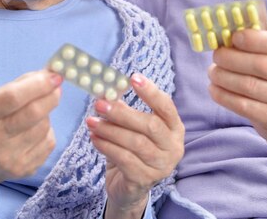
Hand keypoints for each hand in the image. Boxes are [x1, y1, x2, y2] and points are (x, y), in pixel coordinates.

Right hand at [0, 70, 62, 198]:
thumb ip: (21, 85)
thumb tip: (50, 74)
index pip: (12, 97)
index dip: (38, 84)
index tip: (55, 75)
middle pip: (33, 112)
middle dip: (50, 96)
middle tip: (57, 87)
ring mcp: (10, 158)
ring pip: (44, 126)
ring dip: (46, 114)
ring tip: (36, 114)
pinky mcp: (25, 169)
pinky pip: (49, 141)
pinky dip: (46, 131)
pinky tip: (35, 132)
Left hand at [87, 73, 184, 218]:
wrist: (128, 188)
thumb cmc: (131, 151)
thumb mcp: (132, 128)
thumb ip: (125, 109)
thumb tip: (108, 89)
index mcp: (174, 129)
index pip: (166, 106)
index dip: (151, 92)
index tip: (133, 78)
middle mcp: (173, 147)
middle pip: (150, 125)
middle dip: (123, 113)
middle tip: (100, 104)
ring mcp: (161, 166)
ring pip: (136, 143)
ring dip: (110, 130)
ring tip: (91, 122)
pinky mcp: (145, 180)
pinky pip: (125, 160)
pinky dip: (107, 147)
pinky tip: (95, 138)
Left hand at [208, 29, 266, 143]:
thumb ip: (261, 40)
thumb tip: (228, 33)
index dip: (255, 40)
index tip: (234, 37)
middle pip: (262, 65)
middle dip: (233, 58)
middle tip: (217, 55)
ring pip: (250, 86)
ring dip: (224, 76)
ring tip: (213, 71)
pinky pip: (245, 106)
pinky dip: (224, 96)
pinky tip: (214, 88)